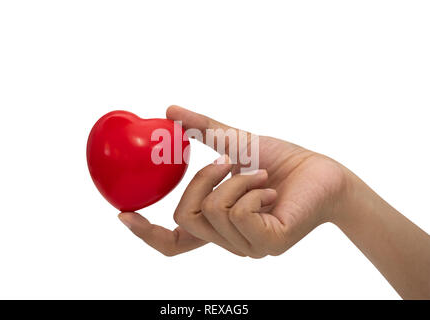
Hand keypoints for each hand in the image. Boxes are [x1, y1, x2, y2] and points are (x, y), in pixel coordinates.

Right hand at [119, 105, 347, 256]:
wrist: (323, 171)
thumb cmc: (282, 161)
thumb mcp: (234, 142)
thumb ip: (202, 130)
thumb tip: (170, 111)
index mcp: (216, 224)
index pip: (173, 243)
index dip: (145, 232)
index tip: (124, 213)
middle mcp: (228, 242)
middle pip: (185, 218)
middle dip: (201, 180)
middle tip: (229, 163)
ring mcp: (248, 248)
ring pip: (213, 211)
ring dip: (237, 180)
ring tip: (262, 176)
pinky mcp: (269, 244)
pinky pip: (239, 213)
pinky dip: (252, 188)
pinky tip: (272, 188)